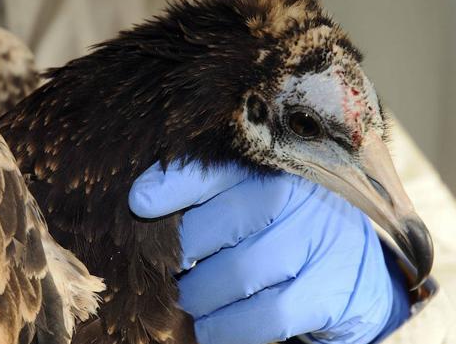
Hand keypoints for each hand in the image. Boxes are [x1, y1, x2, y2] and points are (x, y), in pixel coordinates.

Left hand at [129, 162, 409, 343]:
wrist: (356, 267)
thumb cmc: (287, 229)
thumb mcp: (253, 201)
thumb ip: (205, 195)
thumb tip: (141, 199)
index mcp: (273, 167)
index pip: (216, 168)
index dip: (175, 184)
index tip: (139, 202)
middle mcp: (299, 196)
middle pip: (217, 226)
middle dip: (181, 257)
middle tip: (172, 273)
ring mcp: (320, 241)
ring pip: (238, 273)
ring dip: (201, 297)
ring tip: (192, 303)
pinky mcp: (332, 290)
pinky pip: (268, 316)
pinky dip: (231, 328)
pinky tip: (215, 329)